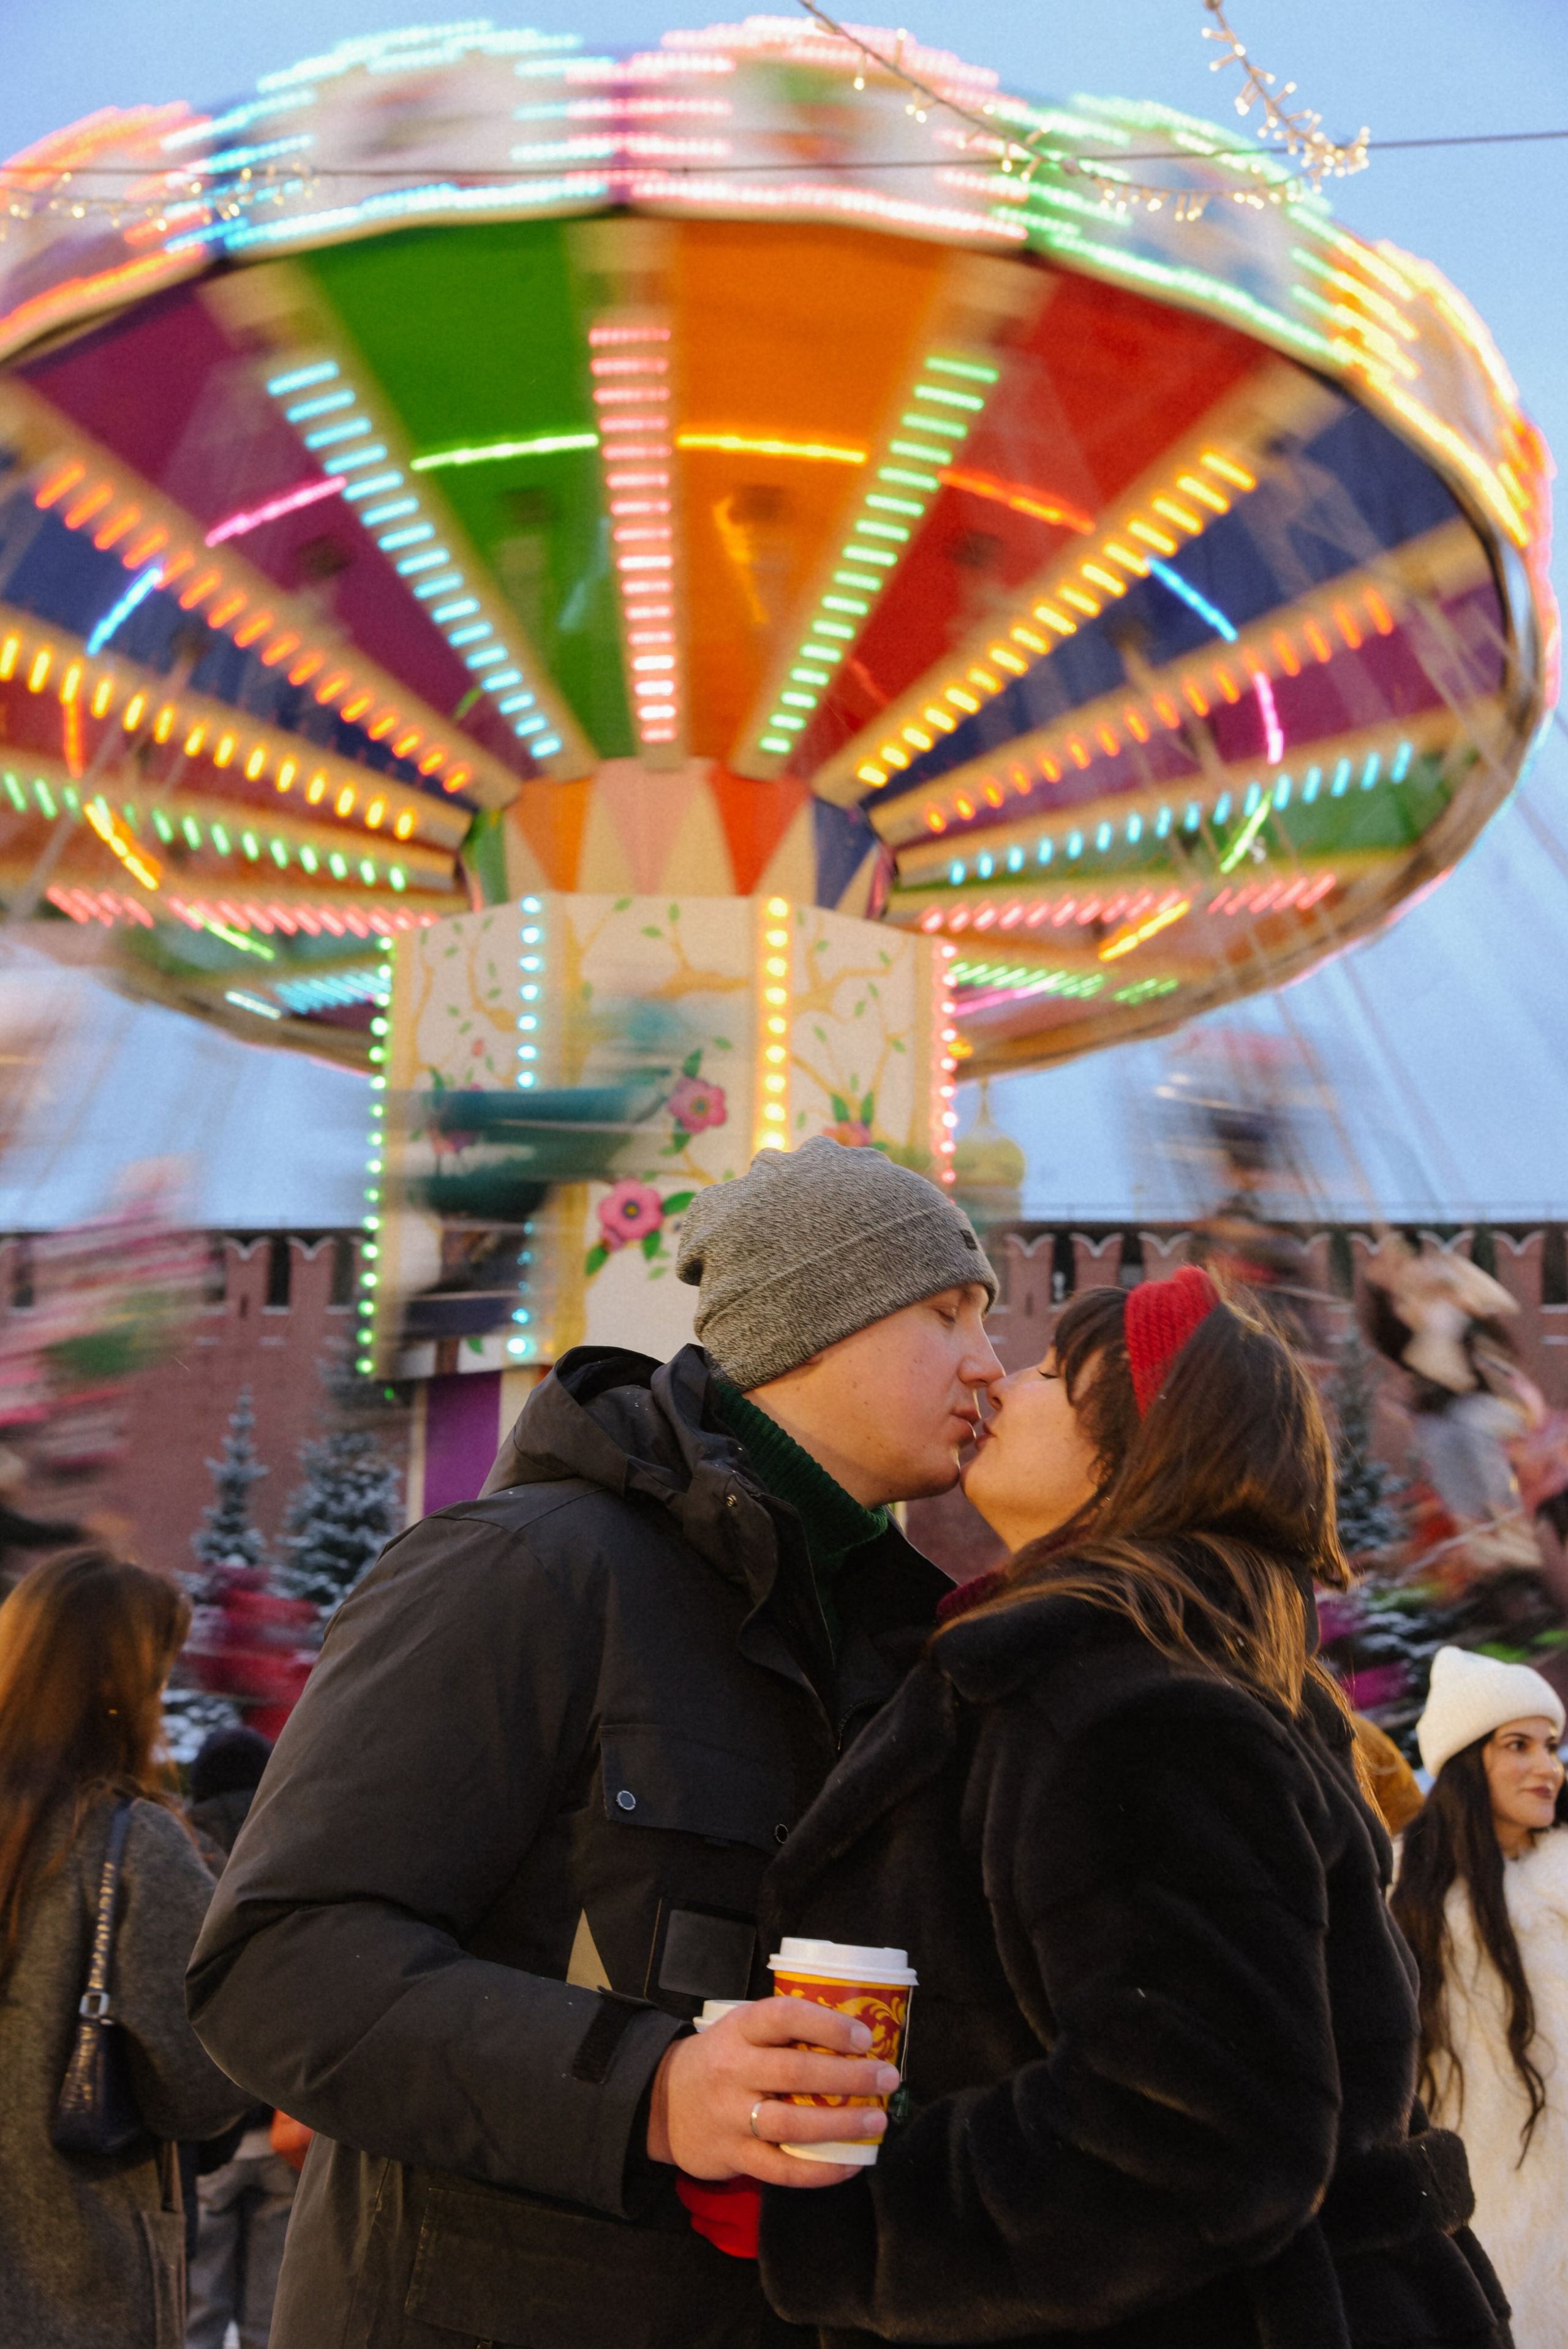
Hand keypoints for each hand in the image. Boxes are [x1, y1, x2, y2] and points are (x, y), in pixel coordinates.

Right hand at [646, 1995, 898, 2188]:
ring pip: (790, 2124)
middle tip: (888, 2078)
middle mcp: (732, 2070)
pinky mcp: (732, 2156)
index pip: (784, 2017)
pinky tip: (849, 2164)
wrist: (661, 2101)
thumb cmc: (720, 2060)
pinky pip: (781, 2169)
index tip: (864, 2037)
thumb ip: (785, 2032)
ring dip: (840, 2125)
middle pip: (795, 2072)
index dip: (827, 2025)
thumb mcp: (740, 2030)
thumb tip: (856, 2039)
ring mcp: (730, 2116)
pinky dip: (819, 2170)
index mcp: (738, 2030)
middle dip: (849, 2077)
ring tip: (876, 2121)